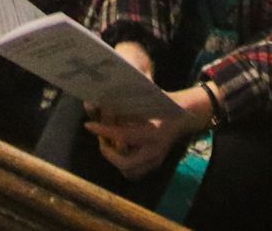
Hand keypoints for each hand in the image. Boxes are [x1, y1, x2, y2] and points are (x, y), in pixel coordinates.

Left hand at [84, 65, 210, 179]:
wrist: (183, 115)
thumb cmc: (162, 103)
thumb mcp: (144, 100)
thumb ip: (125, 105)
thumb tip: (100, 103)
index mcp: (153, 132)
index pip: (123, 135)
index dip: (104, 130)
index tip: (88, 125)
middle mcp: (155, 150)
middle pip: (125, 163)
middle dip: (108, 153)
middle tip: (100, 139)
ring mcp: (156, 160)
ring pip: (129, 171)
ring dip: (115, 160)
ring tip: (108, 144)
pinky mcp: (156, 164)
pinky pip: (135, 172)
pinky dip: (124, 165)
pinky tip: (119, 151)